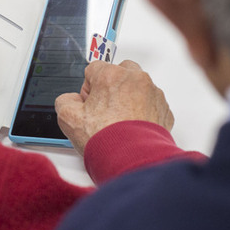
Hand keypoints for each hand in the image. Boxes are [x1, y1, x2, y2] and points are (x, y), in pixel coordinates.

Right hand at [55, 59, 173, 153]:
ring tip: (119, 120)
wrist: (132, 159)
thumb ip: (65, 100)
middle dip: (111, 85)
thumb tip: (72, 101)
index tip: (89, 103)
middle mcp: (135, 80)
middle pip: (119, 71)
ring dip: (129, 97)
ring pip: (137, 86)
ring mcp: (153, 94)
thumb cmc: (106, 138)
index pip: (94, 69)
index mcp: (111, 75)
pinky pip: (151, 103)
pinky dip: (142, 111)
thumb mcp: (67, 116)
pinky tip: (131, 126)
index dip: (87, 88)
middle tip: (104, 107)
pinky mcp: (164, 110)